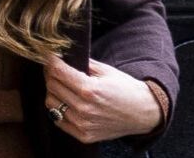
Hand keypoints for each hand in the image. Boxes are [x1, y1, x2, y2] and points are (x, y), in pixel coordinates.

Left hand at [42, 56, 160, 143]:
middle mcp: (84, 108)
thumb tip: (64, 57)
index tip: (50, 56)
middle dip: (50, 74)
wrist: (143, 113)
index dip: (50, 61)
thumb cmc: (126, 89)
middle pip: (52, 86)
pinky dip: (58, 109)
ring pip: (51, 104)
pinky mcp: (83, 135)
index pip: (58, 72)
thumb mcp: (106, 71)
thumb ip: (83, 64)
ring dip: (52, 91)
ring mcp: (82, 124)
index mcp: (90, 89)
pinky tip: (65, 101)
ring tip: (60, 85)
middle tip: (54, 68)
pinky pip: (58, 120)